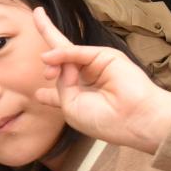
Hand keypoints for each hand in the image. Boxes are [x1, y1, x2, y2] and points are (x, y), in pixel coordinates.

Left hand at [28, 7, 170, 155]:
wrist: (132, 119)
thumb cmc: (103, 119)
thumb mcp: (70, 105)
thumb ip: (60, 82)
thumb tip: (48, 58)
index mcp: (78, 96)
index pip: (62, 87)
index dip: (50, 88)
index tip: (38, 95)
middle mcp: (87, 80)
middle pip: (62, 61)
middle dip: (50, 65)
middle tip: (47, 75)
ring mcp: (96, 66)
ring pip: (68, 52)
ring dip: (55, 62)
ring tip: (51, 75)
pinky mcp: (105, 56)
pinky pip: (78, 51)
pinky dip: (63, 53)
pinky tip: (51, 57)